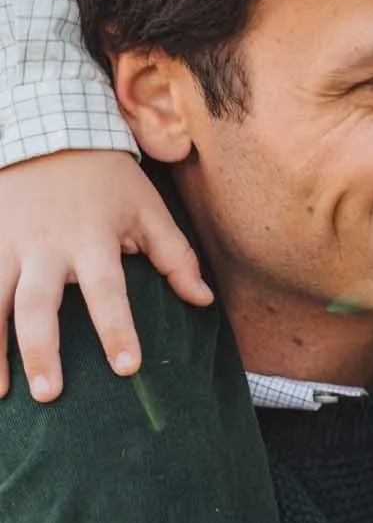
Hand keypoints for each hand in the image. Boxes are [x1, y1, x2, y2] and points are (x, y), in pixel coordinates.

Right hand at [0, 150, 211, 400]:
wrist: (46, 128)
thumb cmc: (106, 179)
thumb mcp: (148, 208)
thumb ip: (175, 256)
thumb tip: (204, 301)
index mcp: (92, 239)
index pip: (108, 290)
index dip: (117, 328)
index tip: (127, 367)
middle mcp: (45, 246)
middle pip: (38, 304)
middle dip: (42, 351)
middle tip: (49, 394)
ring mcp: (7, 244)